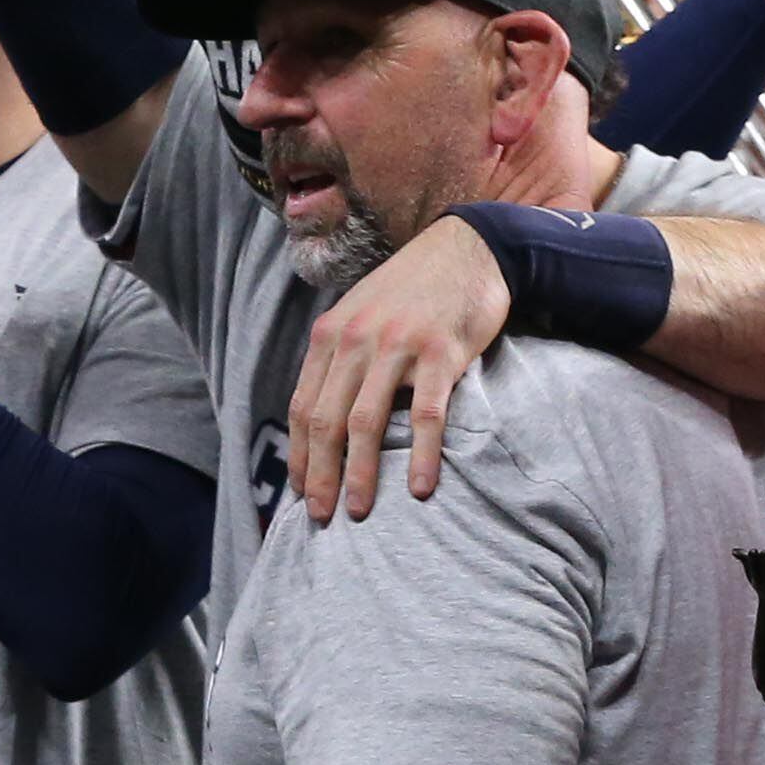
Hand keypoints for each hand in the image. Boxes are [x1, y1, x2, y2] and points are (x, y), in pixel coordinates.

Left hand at [291, 212, 508, 521]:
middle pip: (326, 421)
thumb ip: (340, 359)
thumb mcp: (360, 315)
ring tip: (360, 511)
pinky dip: (421, 455)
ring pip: (366, 422)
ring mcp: (397, 347)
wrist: (466, 248)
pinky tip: (420, 488)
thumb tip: (321, 416)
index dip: (299, 455)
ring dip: (361, 474)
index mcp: (329, 337)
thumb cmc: (411, 291)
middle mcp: (355, 342)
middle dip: (321, 474)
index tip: (299, 492)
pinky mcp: (440, 353)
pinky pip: (426, 414)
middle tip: (322, 517)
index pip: (302, 407)